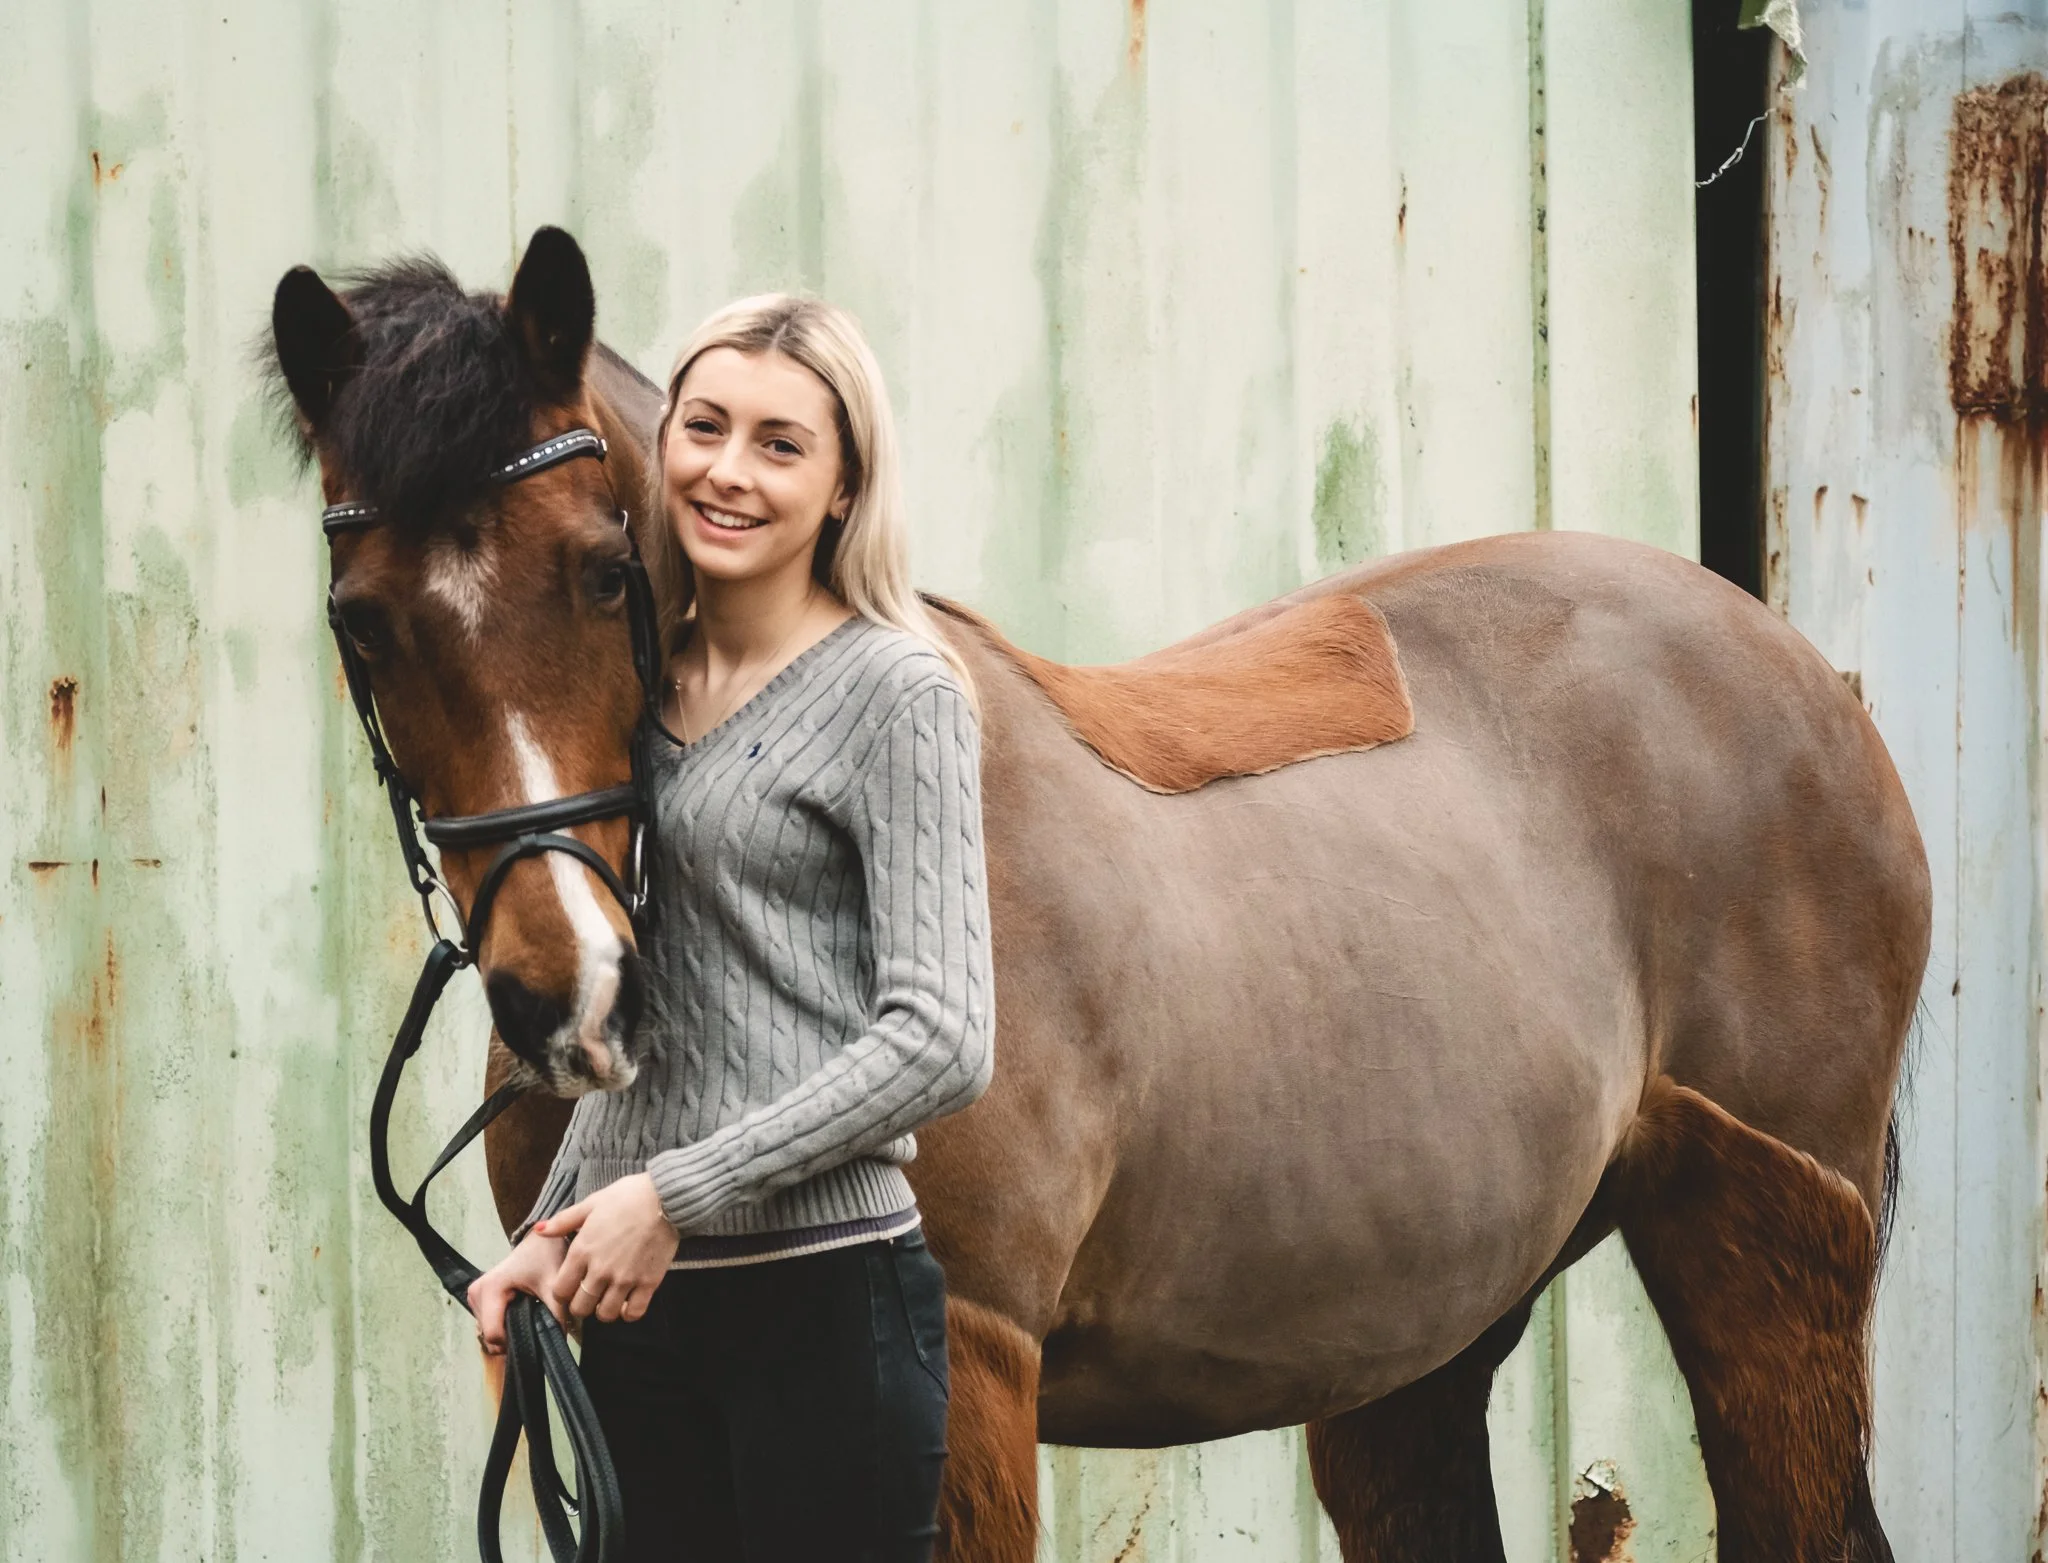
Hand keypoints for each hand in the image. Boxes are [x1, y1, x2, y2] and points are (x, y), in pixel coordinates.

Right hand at [467, 1229, 567, 1355]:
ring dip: (509, 1331)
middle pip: (489, 1335)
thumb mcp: (553, 1285)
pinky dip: (504, 1325)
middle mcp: (476, 1292)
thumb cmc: (545, 1257)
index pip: (493, 1333)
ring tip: (529, 1314)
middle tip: (535, 1324)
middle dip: (513, 1337)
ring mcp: (474, 1296)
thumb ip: (556, 1315)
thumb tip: (557, 1342)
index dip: (515, 1341)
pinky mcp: (477, 1299)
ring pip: (488, 1332)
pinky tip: (520, 1313)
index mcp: (490, 1288)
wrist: (539, 1240)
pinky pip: (488, 1324)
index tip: (535, 1333)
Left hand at [541, 1173, 678, 1325]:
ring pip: (605, 1315)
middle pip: (580, 1308)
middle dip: (581, 1305)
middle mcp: (601, 1269)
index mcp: (583, 1250)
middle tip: (589, 1295)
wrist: (666, 1197)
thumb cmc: (627, 1197)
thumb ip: (564, 1221)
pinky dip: (629, 1313)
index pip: (560, 1290)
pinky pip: (634, 1313)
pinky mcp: (649, 1282)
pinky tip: (628, 1302)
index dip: (562, 1292)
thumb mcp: (592, 1203)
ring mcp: (625, 1278)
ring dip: (604, 1310)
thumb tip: (539, 1230)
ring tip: (608, 1299)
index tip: (570, 1286)